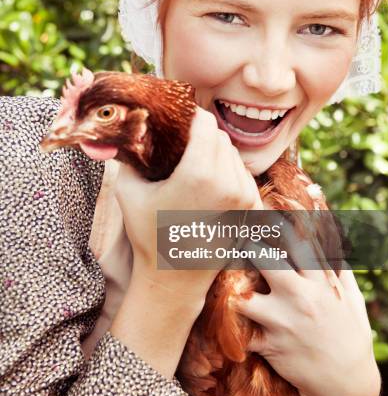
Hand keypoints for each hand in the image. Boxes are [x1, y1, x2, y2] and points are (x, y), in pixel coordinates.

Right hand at [115, 106, 263, 312]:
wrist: (175, 279)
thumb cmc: (148, 235)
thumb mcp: (128, 191)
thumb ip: (129, 156)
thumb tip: (128, 130)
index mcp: (199, 174)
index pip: (206, 122)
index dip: (192, 116)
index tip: (181, 120)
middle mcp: (228, 182)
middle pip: (221, 136)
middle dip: (203, 134)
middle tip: (185, 142)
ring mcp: (245, 196)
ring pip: (234, 154)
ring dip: (217, 152)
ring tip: (196, 164)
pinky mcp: (252, 208)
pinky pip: (243, 173)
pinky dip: (229, 170)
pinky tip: (210, 183)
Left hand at [236, 231, 379, 395]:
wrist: (347, 384)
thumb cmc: (350, 335)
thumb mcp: (351, 298)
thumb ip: (338, 268)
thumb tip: (330, 240)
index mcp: (321, 282)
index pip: (298, 243)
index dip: (276, 225)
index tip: (259, 213)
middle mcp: (301, 298)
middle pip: (265, 261)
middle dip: (246, 247)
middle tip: (234, 241)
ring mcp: (284, 323)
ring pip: (244, 297)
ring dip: (232, 289)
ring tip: (221, 281)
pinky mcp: (270, 346)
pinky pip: (240, 332)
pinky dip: (229, 326)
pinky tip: (220, 317)